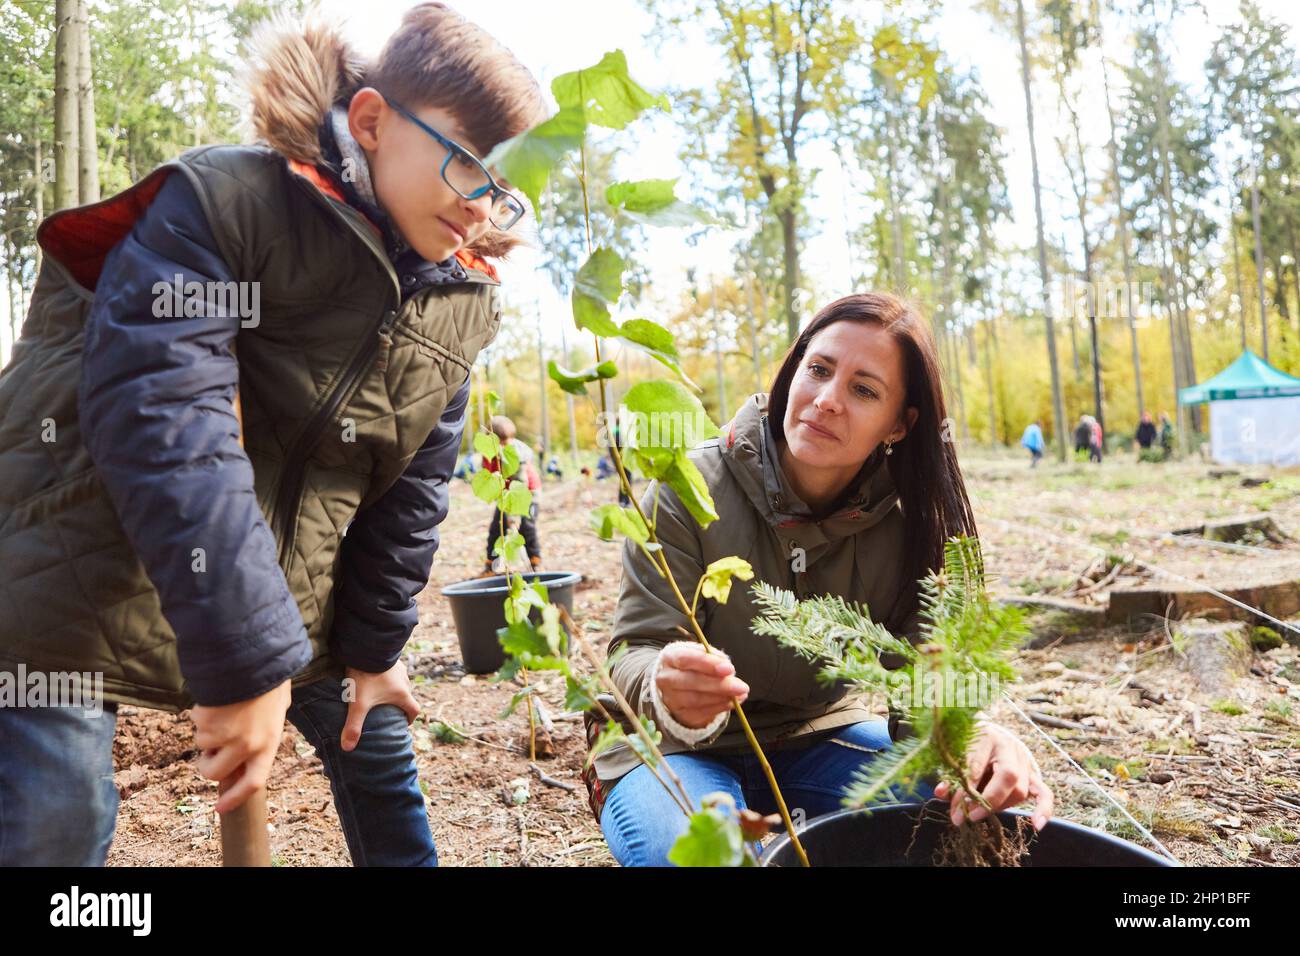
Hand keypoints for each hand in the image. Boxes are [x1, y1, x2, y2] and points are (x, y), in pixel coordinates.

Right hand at [193, 679, 290, 813]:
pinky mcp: (206, 721)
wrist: (253, 656)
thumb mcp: (278, 708)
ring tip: (223, 708)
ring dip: (206, 732)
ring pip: (202, 746)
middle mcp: (247, 744)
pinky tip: (216, 698)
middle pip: (215, 773)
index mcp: (268, 743)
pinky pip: (196, 725)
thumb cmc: (268, 678)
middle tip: (207, 753)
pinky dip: (201, 714)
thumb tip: (254, 746)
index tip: (220, 808)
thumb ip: (266, 729)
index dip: (235, 798)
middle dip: (206, 765)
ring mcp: (225, 734)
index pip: (253, 783)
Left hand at [341, 662, 419, 751]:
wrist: (367, 647)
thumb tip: (347, 748)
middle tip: (386, 710)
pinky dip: (385, 675)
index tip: (402, 723)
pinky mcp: (391, 657)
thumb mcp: (358, 703)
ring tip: (377, 693)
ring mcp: (399, 668)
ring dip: (392, 689)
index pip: (414, 710)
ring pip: (399, 682)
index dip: (410, 719)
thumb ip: (353, 725)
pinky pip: (391, 670)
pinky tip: (373, 674)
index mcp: (402, 694)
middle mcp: (404, 681)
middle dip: (398, 704)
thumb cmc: (366, 676)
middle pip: (406, 696)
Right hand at [655, 643, 747, 729]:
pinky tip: (732, 702)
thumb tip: (727, 667)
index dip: (707, 664)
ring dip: (721, 697)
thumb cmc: (694, 666)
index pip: (686, 659)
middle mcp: (666, 678)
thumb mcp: (701, 655)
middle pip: (691, 681)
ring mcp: (671, 698)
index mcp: (670, 658)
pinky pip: (700, 712)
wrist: (679, 685)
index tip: (729, 668)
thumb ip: (713, 657)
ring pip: (695, 699)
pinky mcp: (680, 714)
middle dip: (718, 684)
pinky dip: (719, 707)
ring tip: (740, 694)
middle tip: (740, 686)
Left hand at [933, 721, 1053, 831]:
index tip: (956, 810)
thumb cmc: (967, 746)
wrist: (987, 734)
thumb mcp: (955, 755)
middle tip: (970, 816)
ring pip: (1021, 789)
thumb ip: (949, 775)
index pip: (978, 766)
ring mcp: (1023, 761)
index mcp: (986, 736)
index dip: (966, 790)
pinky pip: (1044, 792)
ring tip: (980, 813)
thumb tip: (940, 793)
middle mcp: (1009, 747)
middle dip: (989, 801)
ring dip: (1001, 806)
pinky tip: (1037, 825)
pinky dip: (1043, 809)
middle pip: (1008, 777)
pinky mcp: (1032, 774)